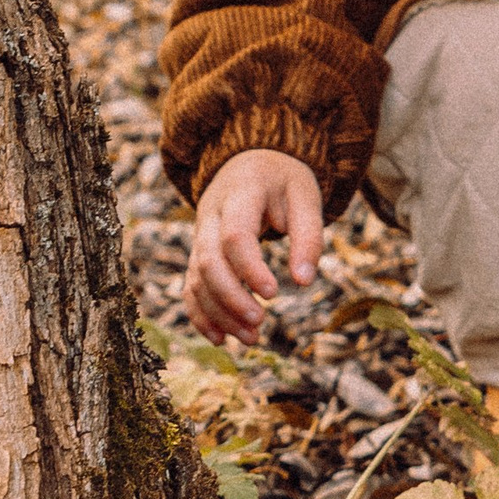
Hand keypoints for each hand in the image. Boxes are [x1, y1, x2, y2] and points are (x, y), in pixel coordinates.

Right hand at [185, 148, 325, 342]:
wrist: (251, 161)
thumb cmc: (284, 181)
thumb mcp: (306, 196)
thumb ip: (309, 236)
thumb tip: (304, 282)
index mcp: (240, 194)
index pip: (235, 236)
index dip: (250, 269)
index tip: (275, 293)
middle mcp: (211, 215)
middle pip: (208, 261)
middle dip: (231, 298)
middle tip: (261, 322)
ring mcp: (200, 235)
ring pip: (197, 279)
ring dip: (219, 313)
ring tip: (251, 338)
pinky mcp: (198, 252)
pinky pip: (190, 286)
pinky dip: (200, 314)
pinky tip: (220, 338)